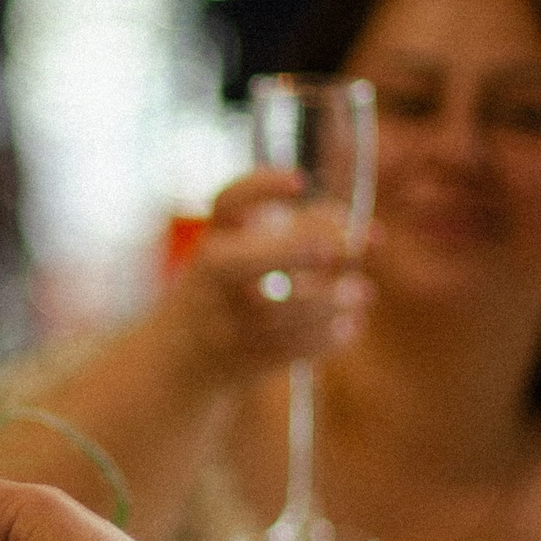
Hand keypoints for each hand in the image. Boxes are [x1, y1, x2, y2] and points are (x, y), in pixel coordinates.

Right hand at [157, 167, 367, 387]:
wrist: (179, 358)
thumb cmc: (225, 292)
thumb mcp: (242, 254)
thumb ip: (295, 230)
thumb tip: (348, 222)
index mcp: (212, 241)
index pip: (226, 204)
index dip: (262, 187)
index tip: (301, 180)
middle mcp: (212, 279)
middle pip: (251, 260)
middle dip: (303, 251)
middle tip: (353, 246)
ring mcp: (224, 322)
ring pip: (281, 310)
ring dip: (330, 300)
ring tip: (361, 292)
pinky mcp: (241, 359)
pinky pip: (290, 348)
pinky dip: (326, 337)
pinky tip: (348, 325)